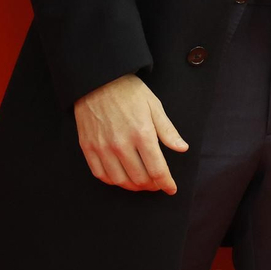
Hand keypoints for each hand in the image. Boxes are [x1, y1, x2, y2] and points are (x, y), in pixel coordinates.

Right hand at [74, 73, 188, 193]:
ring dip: (133, 186)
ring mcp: (102, 148)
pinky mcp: (88, 148)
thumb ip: (168, 131)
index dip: (166, 183)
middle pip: (139, 178)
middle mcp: (121, 144)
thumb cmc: (129, 92)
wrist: (98, 81)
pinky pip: (100, 174)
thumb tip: (182, 148)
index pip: (157, 169)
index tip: (171, 189)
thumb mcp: (154, 106)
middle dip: (152, 185)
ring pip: (120, 180)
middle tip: (157, 184)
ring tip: (142, 183)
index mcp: (142, 134)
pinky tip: (121, 178)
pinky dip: (113, 181)